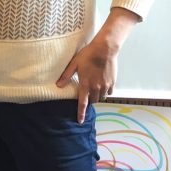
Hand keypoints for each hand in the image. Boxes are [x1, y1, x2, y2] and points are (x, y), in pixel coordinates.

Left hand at [57, 8, 138, 122]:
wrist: (105, 49)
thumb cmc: (88, 55)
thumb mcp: (74, 64)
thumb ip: (66, 76)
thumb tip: (58, 85)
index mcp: (85, 85)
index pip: (82, 103)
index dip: (81, 113)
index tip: (80, 121)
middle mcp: (96, 88)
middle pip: (93, 101)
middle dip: (89, 100)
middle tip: (86, 93)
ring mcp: (105, 86)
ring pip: (101, 97)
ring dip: (97, 96)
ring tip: (94, 87)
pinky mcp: (112, 82)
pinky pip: (109, 92)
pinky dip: (105, 91)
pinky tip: (102, 84)